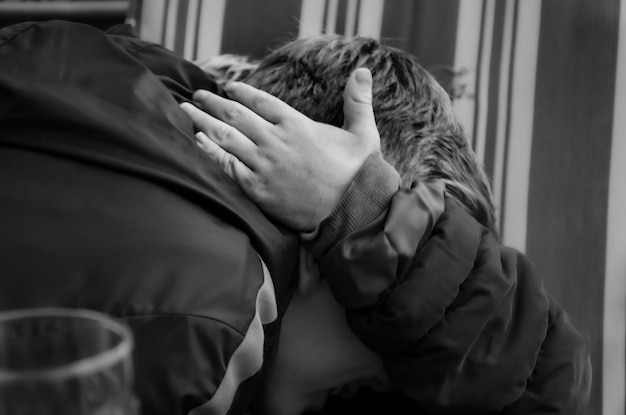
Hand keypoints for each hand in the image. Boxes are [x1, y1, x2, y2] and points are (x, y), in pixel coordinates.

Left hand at [180, 68, 379, 230]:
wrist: (350, 214)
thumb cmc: (357, 176)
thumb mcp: (364, 135)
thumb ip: (358, 103)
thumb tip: (364, 71)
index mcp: (298, 126)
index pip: (261, 101)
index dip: (241, 92)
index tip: (227, 87)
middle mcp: (276, 142)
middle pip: (236, 116)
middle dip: (213, 102)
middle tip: (198, 95)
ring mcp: (264, 165)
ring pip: (226, 137)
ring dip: (203, 121)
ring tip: (186, 110)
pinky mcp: (257, 189)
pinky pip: (226, 166)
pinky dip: (209, 151)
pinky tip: (197, 141)